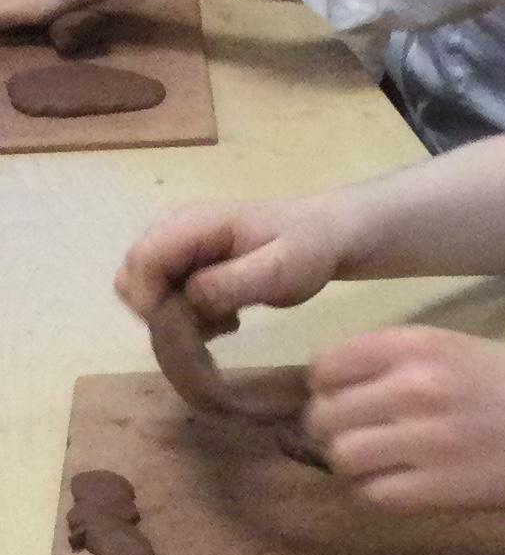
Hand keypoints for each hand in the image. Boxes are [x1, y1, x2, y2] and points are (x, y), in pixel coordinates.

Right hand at [117, 198, 351, 331]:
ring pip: (146, 294)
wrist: (322, 238)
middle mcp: (174, 232)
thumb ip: (233, 282)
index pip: (141, 260)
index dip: (150, 301)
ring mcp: (178, 250)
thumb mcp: (279, 269)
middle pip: (132, 278)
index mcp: (191, 223)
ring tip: (225, 321)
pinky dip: (190, 319)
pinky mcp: (186, 269)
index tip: (184, 331)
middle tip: (209, 328)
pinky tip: (227, 319)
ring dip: (178, 320)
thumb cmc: (305, 249)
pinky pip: (167, 300)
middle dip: (161, 313)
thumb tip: (191, 299)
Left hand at [306, 328, 504, 514]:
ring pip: (342, 458)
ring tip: (379, 465)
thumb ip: (399, 359)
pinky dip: (375, 494)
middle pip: (325, 416)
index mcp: (415, 346)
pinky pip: (373, 495)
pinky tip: (398, 486)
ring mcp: (424, 440)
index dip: (327, 388)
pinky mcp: (437, 488)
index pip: (325, 366)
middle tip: (362, 438)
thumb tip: (337, 384)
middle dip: (333, 431)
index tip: (348, 400)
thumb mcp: (458, 348)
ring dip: (352, 466)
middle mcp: (413, 388)